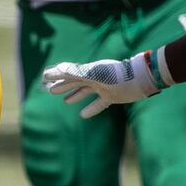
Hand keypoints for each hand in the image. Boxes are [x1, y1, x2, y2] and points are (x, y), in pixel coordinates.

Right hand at [43, 53, 161, 117]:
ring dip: (75, 95)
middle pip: (75, 82)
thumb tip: (56, 69)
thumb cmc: (116, 75)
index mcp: (88, 71)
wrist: (139, 80)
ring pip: (85, 92)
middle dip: (63, 85)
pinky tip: (83, 115)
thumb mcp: (93, 74)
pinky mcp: (111, 96)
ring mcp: (103, 87)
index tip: (45, 76)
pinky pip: (98, 103)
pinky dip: (91, 108)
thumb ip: (75, 72)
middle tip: (51, 91)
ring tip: (65, 101)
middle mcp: (94, 78)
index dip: (56, 74)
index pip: (68, 72)